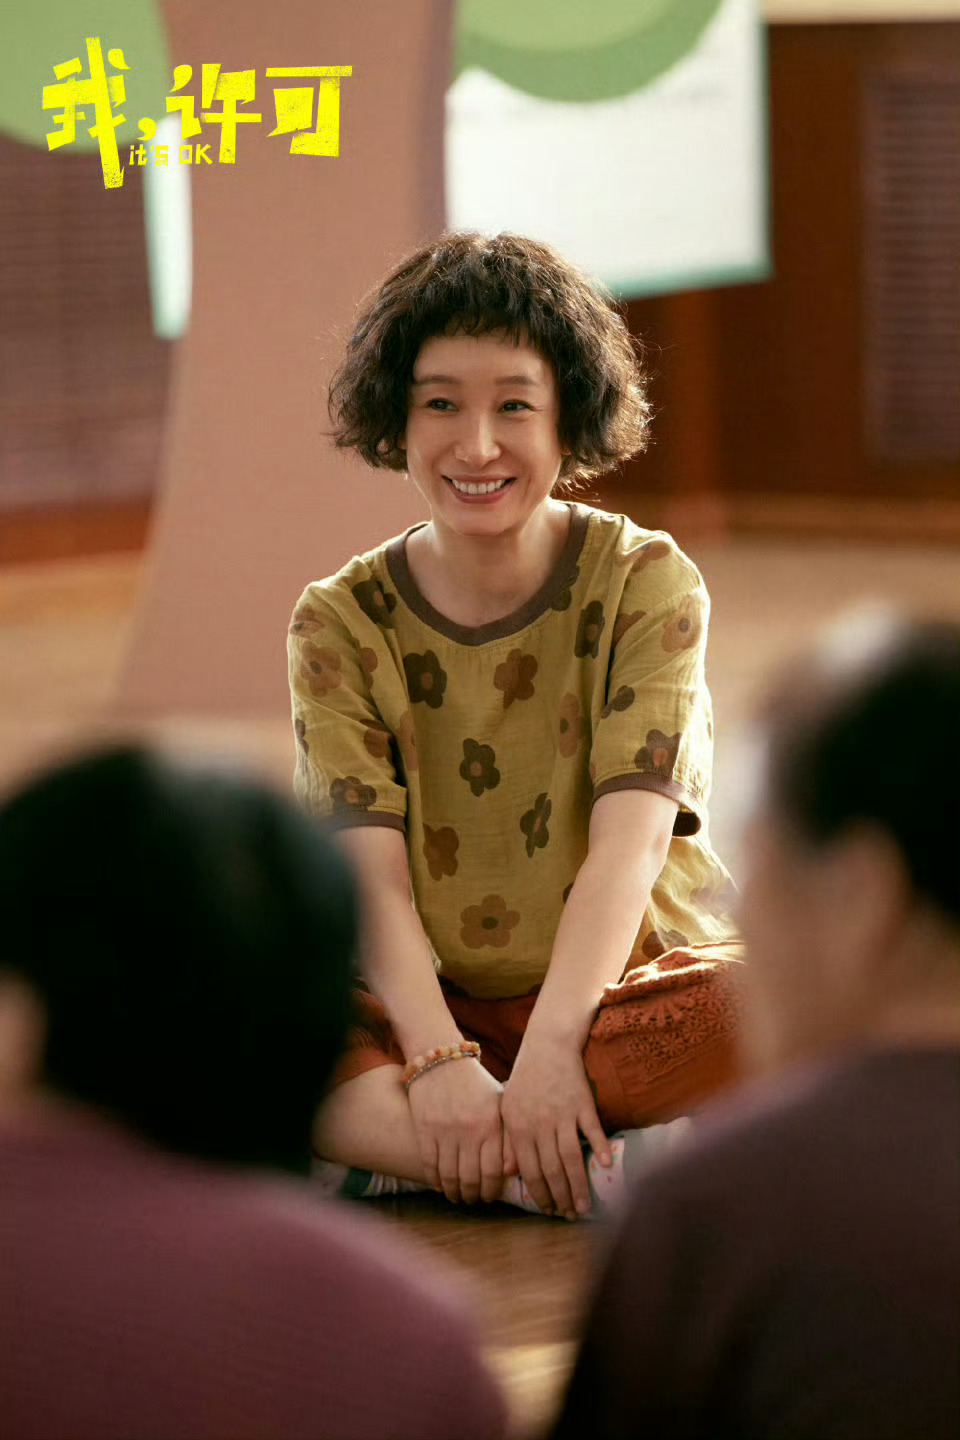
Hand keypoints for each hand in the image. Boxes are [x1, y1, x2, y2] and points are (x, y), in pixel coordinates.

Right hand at [406, 1057, 515, 1204]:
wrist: (441, 1059)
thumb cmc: (475, 1084)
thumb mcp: (498, 1105)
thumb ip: (507, 1137)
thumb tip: (511, 1173)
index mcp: (491, 1124)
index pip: (494, 1172)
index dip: (491, 1191)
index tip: (489, 1196)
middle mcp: (469, 1130)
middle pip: (471, 1179)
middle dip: (473, 1196)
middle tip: (474, 1200)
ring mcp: (445, 1130)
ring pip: (450, 1177)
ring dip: (454, 1192)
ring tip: (458, 1196)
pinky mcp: (424, 1129)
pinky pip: (430, 1165)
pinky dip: (436, 1181)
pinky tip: (441, 1185)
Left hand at [500, 1037, 611, 1218]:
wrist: (548, 1043)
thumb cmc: (527, 1077)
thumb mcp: (508, 1107)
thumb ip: (510, 1140)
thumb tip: (510, 1173)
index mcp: (518, 1127)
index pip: (529, 1171)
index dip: (540, 1195)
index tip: (550, 1211)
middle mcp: (538, 1123)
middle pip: (551, 1170)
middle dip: (561, 1197)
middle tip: (570, 1215)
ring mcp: (561, 1113)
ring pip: (570, 1158)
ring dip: (579, 1185)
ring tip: (585, 1205)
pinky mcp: (581, 1102)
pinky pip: (592, 1129)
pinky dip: (600, 1148)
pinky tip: (606, 1166)